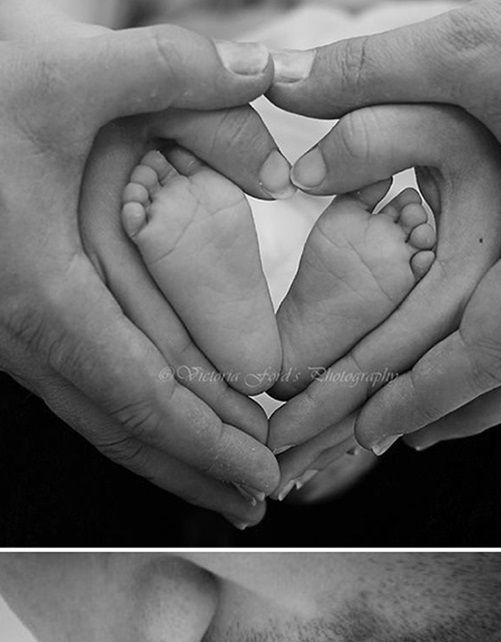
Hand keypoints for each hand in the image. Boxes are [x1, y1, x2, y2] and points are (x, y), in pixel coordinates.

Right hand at [0, 23, 282, 520]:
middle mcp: (20, 329)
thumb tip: (261, 72)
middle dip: (195, 472)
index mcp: (42, 290)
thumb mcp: (67, 68)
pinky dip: (130, 419)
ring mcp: (8, 334)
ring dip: (163, 456)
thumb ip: (173, 71)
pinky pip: (76, 390)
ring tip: (221, 483)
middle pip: (120, 429)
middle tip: (255, 501)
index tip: (261, 471)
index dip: (208, 442)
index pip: (143, 394)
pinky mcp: (10, 321)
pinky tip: (162, 426)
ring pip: (94, 418)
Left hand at [267, 0, 500, 453]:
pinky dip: (498, 370)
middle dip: (423, 416)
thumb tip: (283, 86)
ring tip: (404, 428)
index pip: (482, 350)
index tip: (360, 430)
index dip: (418, 395)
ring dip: (466, 404)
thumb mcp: (481, 49)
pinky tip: (459, 367)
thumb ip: (378, 76)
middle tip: (353, 446)